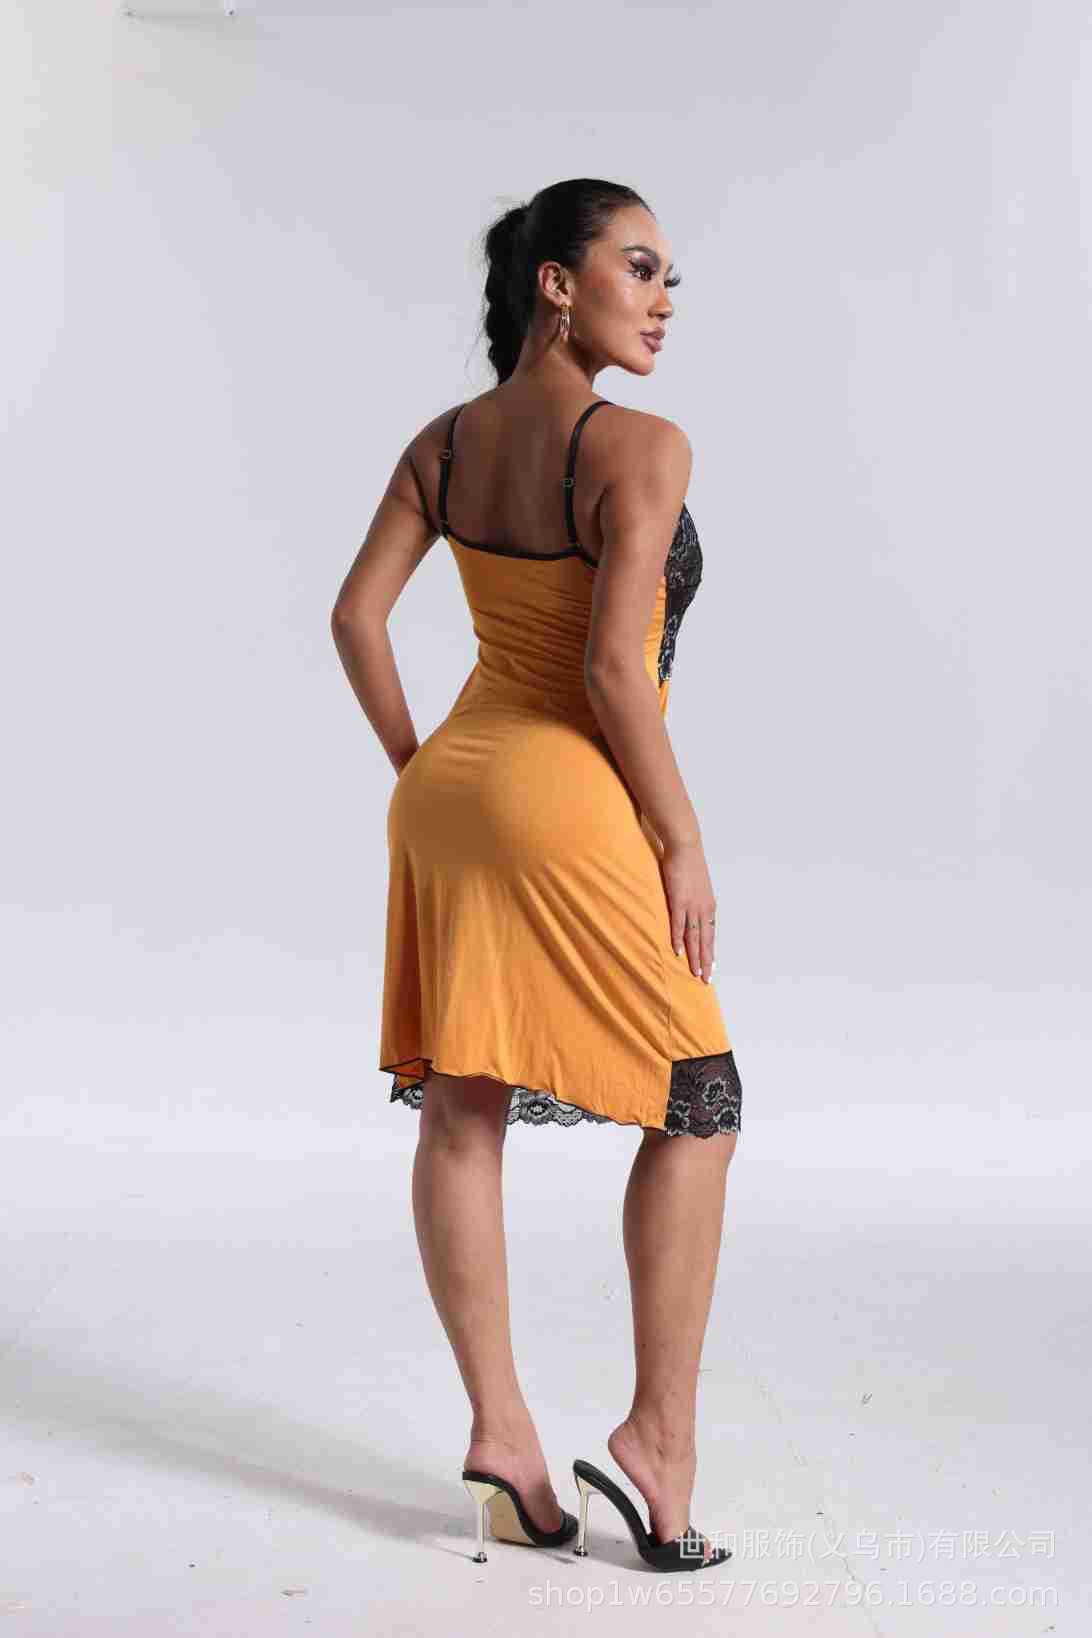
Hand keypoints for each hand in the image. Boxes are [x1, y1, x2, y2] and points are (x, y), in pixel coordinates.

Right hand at [658, 837, 716, 982]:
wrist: (685, 847)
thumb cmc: (690, 865)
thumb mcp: (698, 887)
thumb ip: (697, 902)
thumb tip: (695, 913)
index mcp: (709, 906)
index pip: (711, 934)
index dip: (710, 952)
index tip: (712, 968)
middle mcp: (703, 909)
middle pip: (705, 940)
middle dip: (706, 961)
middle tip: (706, 980)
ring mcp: (691, 905)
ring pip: (694, 936)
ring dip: (694, 956)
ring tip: (695, 972)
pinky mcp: (678, 899)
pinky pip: (678, 924)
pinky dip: (678, 939)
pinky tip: (677, 951)